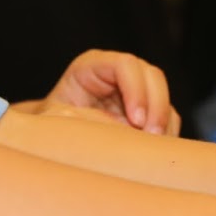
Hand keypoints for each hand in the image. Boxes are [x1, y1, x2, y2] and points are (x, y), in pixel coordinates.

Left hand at [32, 50, 180, 134]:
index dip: (135, 89)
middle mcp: (117, 73)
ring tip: (153, 148)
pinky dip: (166, 133)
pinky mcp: (145, 110)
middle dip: (156, 106)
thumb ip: (77, 118)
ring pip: (163, 96)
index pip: (124, 65)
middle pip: (152, 75)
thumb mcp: (55, 119)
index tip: (136, 121)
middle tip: (151, 135)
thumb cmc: (49, 125)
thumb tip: (107, 126)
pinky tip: (155, 151)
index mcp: (91, 67)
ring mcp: (135, 90)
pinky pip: (167, 117)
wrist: (52, 138)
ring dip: (163, 122)